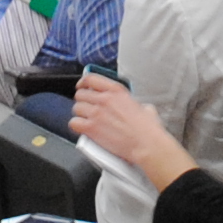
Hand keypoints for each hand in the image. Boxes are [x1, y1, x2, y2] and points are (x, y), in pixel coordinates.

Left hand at [69, 74, 184, 181]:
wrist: (146, 144)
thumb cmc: (147, 129)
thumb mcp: (143, 106)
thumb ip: (132, 103)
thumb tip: (133, 107)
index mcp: (117, 91)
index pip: (91, 79)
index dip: (83, 82)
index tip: (82, 86)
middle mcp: (104, 99)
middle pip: (81, 94)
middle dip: (83, 101)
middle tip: (87, 107)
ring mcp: (96, 113)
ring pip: (76, 108)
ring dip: (80, 114)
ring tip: (87, 120)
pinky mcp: (91, 128)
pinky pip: (74, 123)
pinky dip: (77, 126)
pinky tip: (84, 129)